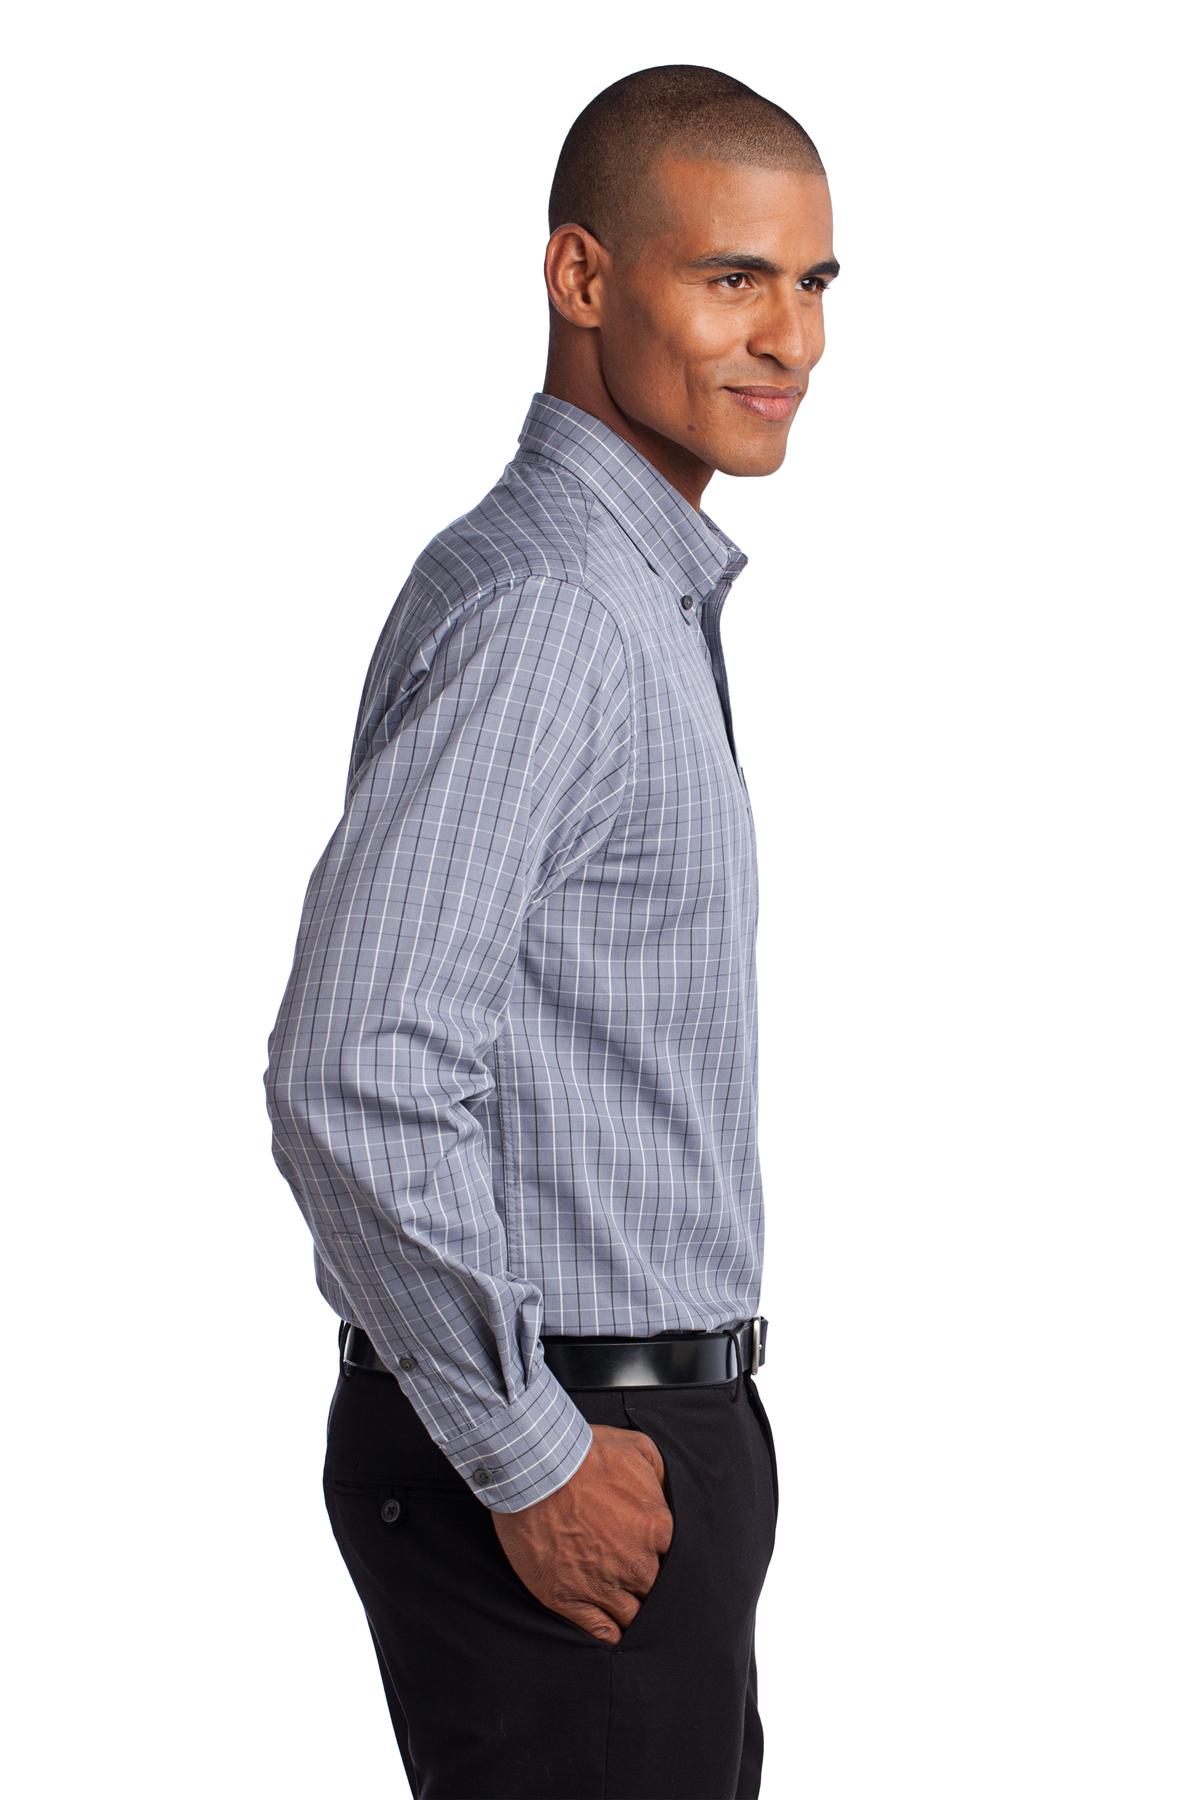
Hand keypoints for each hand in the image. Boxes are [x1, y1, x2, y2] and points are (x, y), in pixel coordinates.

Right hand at [491, 1422, 672, 1643]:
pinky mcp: (569, 1599)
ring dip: (633, 1613)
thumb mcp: (637, 1448)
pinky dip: (611, 1633)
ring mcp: (603, 1585)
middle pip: (655, 1588)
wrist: (535, 1468)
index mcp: (656, 1528)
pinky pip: (603, 1631)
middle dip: (649, 1584)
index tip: (650, 1551)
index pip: (674, 1557)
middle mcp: (636, 1563)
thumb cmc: (584, 1454)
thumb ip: (661, 1475)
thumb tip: (667, 1494)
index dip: (660, 1554)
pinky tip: (613, 1630)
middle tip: (634, 1576)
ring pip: (634, 1616)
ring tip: (628, 1610)